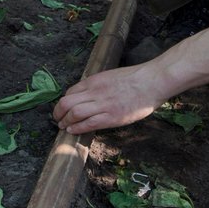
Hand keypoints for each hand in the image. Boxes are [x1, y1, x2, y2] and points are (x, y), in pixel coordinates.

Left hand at [51, 64, 167, 134]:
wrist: (151, 82)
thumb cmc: (135, 79)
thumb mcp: (110, 76)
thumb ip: (98, 85)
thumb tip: (88, 95)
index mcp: (94, 81)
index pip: (70, 91)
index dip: (64, 101)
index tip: (63, 108)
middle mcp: (95, 92)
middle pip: (67, 102)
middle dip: (58, 112)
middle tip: (57, 119)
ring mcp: (103, 105)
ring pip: (74, 113)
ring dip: (65, 122)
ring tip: (62, 127)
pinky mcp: (111, 117)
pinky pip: (88, 124)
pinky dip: (77, 128)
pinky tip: (72, 131)